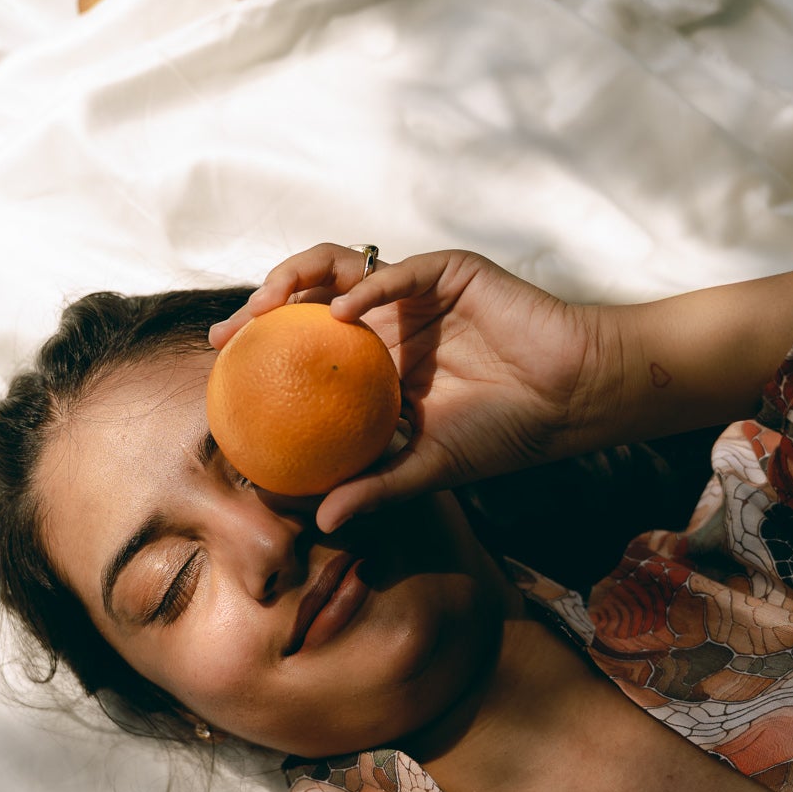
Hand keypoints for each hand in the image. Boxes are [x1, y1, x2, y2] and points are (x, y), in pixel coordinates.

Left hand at [209, 243, 606, 532]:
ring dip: (297, 280)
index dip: (262, 350)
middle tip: (227, 336)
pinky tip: (341, 315)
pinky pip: (397, 271)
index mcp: (378, 361)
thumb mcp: (428, 466)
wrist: (570, 398)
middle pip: (309, 300)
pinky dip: (367, 287)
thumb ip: (376, 486)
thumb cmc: (506, 433)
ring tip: (268, 308)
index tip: (222, 372)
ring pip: (341, 269)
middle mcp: (389, 320)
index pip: (306, 345)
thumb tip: (323, 523)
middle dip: (261, 309)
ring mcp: (415, 294)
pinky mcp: (448, 274)